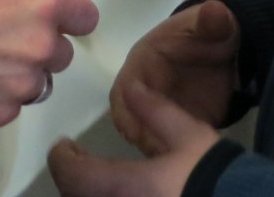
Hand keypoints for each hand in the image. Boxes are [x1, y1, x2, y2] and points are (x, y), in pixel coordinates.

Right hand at [0, 0, 98, 127]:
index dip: (71, 18)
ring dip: (19, 76)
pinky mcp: (0, 111)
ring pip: (36, 83)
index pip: (86, 16)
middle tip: (4, 38)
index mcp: (40, 3)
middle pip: (62, 53)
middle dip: (39, 48)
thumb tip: (22, 3)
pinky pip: (10, 106)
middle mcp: (40, 44)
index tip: (59, 18)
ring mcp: (22, 82)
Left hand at [48, 80, 220, 196]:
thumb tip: (132, 87)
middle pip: (76, 195)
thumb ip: (155, 110)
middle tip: (77, 159)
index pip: (73, 175)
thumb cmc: (211, 172)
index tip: (64, 145)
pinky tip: (120, 189)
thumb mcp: (187, 134)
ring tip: (96, 175)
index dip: (62, 158)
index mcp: (124, 186)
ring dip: (87, 190)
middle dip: (72, 177)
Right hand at [110, 1, 240, 149]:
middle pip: (126, 112)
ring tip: (164, 158)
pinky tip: (174, 160)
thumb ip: (212, 21)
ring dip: (147, 144)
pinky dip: (161, 151)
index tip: (138, 127)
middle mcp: (142, 82)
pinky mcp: (166, 119)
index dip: (130, 106)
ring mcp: (153, 103)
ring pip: (138, 128)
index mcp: (145, 58)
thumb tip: (215, 11)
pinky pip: (155, 138)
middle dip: (137, 132)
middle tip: (154, 149)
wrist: (227, 51)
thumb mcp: (215, 26)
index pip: (127, 85)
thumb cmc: (212, 35)